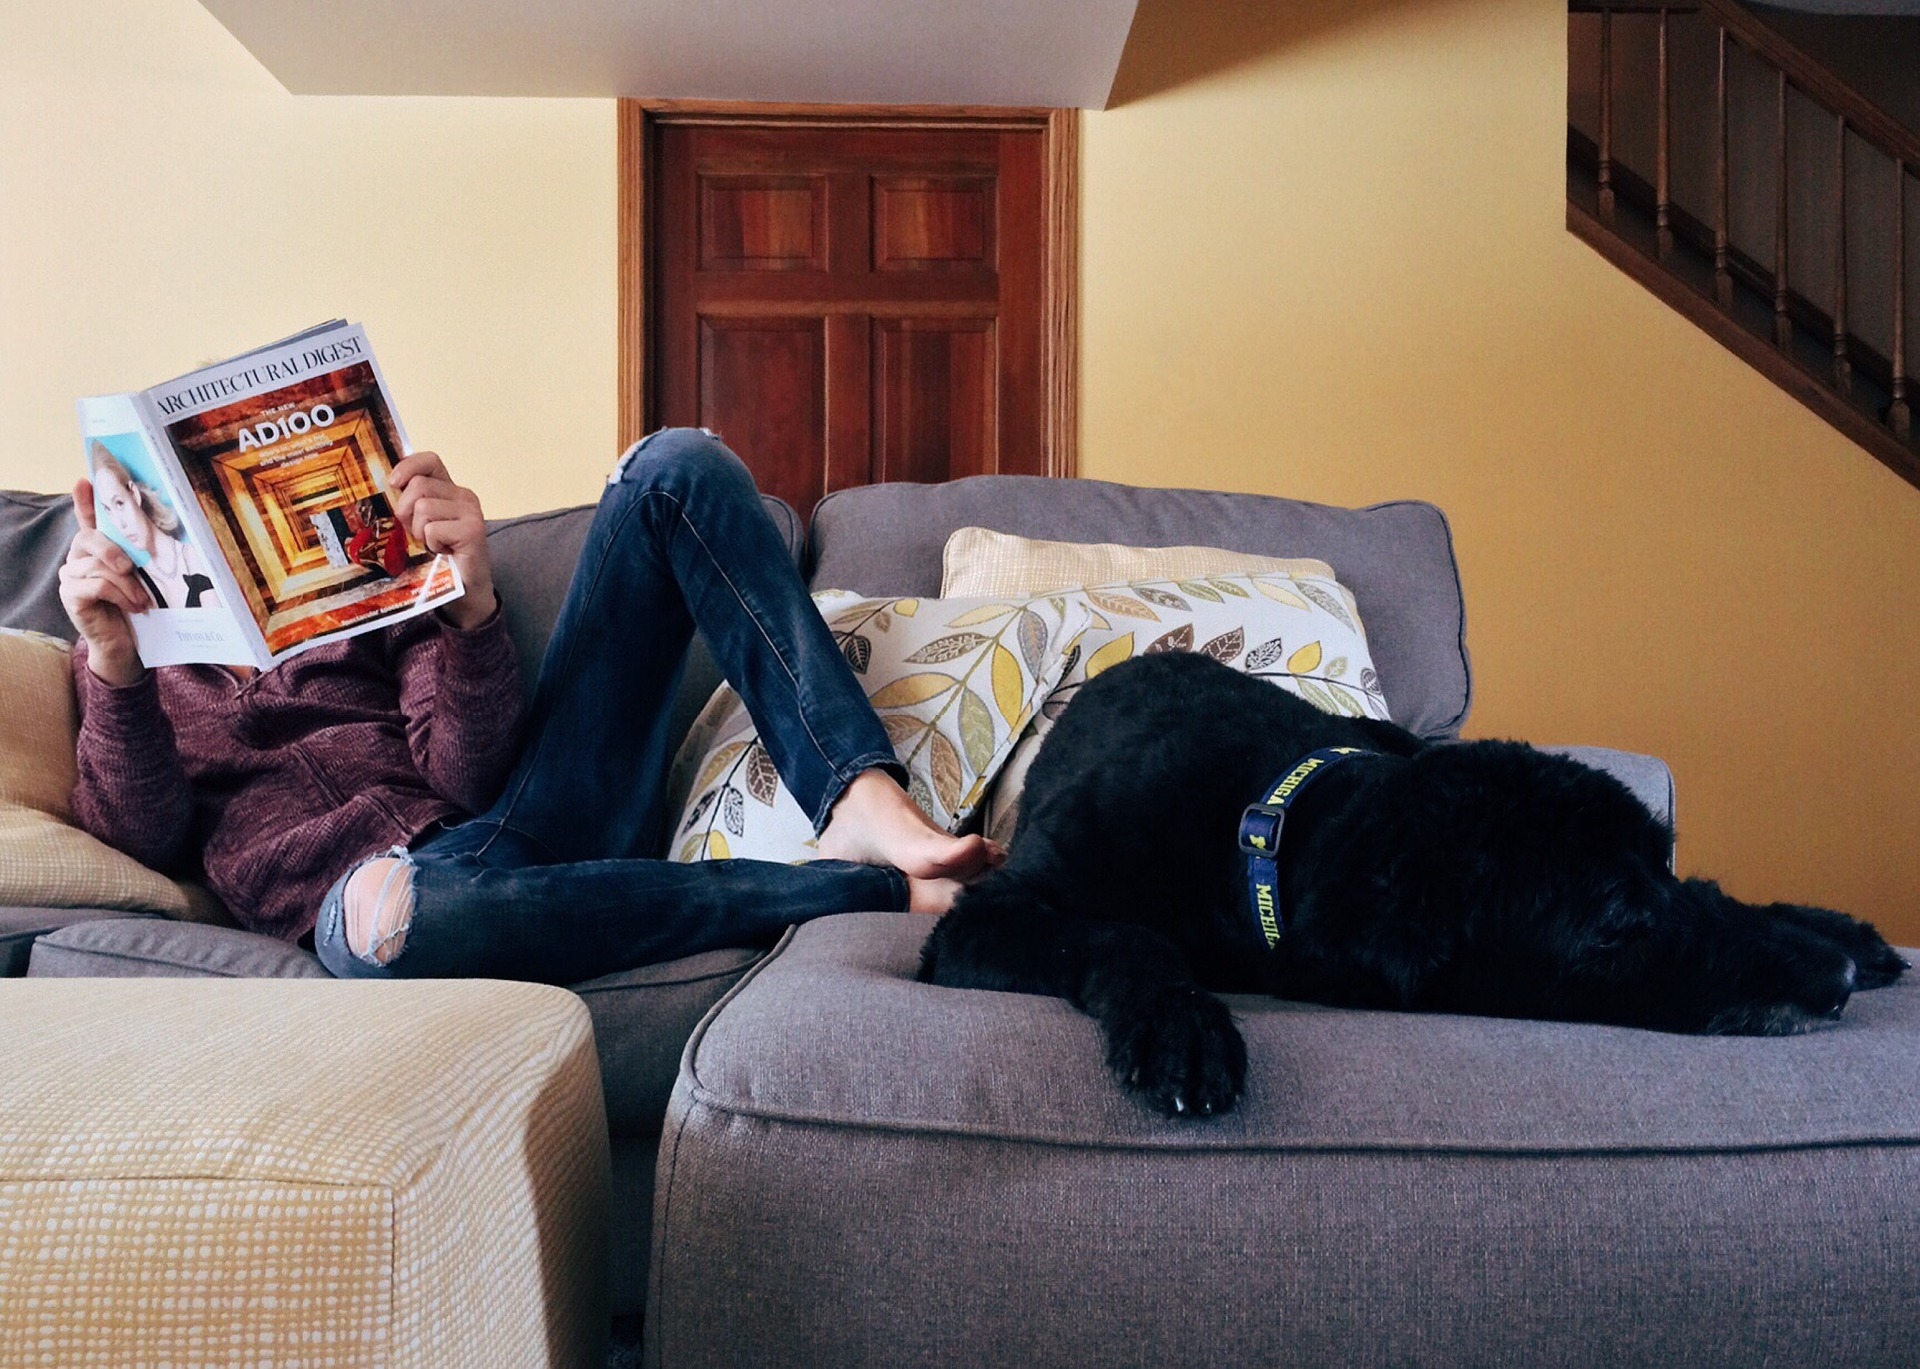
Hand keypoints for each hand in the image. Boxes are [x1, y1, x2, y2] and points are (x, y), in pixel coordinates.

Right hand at [58, 479, 148, 685]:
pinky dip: (120, 595)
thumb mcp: (145, 577)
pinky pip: (95, 585)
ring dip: (127, 583)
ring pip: (98, 565)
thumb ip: (143, 556)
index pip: (87, 519)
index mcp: (97, 548)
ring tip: (143, 600)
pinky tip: (134, 606)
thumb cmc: (137, 606)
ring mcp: (70, 575)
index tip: (84, 480)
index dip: (85, 500)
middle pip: (89, 538)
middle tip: (132, 567)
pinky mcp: (70, 594)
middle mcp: (78, 557)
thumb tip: (163, 533)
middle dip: (113, 549)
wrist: (126, 643)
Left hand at [390, 451, 495, 629]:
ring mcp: (471, 512)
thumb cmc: (439, 558)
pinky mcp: (472, 530)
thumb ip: (410, 504)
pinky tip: (443, 553)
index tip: (394, 483)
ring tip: (432, 545)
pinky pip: (433, 529)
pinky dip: (431, 544)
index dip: (408, 466)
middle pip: (419, 486)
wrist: (466, 591)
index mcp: (451, 490)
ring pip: (423, 508)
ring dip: (419, 532)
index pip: (429, 460)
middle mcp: (464, 496)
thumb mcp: (420, 525)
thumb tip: (383, 488)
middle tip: (417, 534)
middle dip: (406, 512)